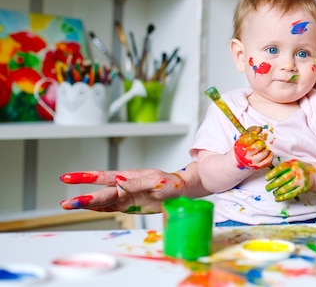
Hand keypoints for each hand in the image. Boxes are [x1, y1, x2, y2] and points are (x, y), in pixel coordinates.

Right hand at [59, 169, 185, 213]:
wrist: (179, 190)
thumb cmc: (169, 183)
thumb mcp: (156, 182)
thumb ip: (137, 183)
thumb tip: (119, 182)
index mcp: (128, 177)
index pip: (103, 177)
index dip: (85, 177)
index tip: (68, 178)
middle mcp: (123, 186)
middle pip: (100, 193)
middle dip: (82, 199)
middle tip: (65, 203)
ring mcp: (125, 197)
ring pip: (102, 201)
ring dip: (85, 205)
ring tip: (68, 206)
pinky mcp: (129, 206)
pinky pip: (111, 208)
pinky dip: (98, 209)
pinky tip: (86, 209)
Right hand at [234, 126, 272, 168]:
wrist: (237, 162)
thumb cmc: (241, 149)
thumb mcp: (242, 139)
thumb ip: (250, 131)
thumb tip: (260, 128)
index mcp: (241, 146)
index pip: (251, 138)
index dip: (256, 135)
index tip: (257, 135)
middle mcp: (246, 154)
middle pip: (259, 145)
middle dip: (261, 142)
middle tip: (260, 142)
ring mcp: (252, 162)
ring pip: (264, 152)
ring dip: (266, 148)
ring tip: (264, 147)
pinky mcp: (258, 167)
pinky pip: (268, 161)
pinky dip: (270, 155)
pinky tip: (269, 152)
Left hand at [265, 160, 315, 200]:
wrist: (313, 174)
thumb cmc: (299, 169)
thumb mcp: (292, 164)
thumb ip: (283, 168)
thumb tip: (270, 176)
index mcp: (293, 164)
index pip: (281, 168)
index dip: (272, 174)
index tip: (266, 178)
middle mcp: (298, 172)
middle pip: (283, 179)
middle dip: (273, 184)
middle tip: (267, 188)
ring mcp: (301, 180)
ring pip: (287, 188)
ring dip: (278, 192)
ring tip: (274, 193)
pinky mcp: (303, 188)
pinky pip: (292, 194)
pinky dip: (284, 197)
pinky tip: (278, 198)